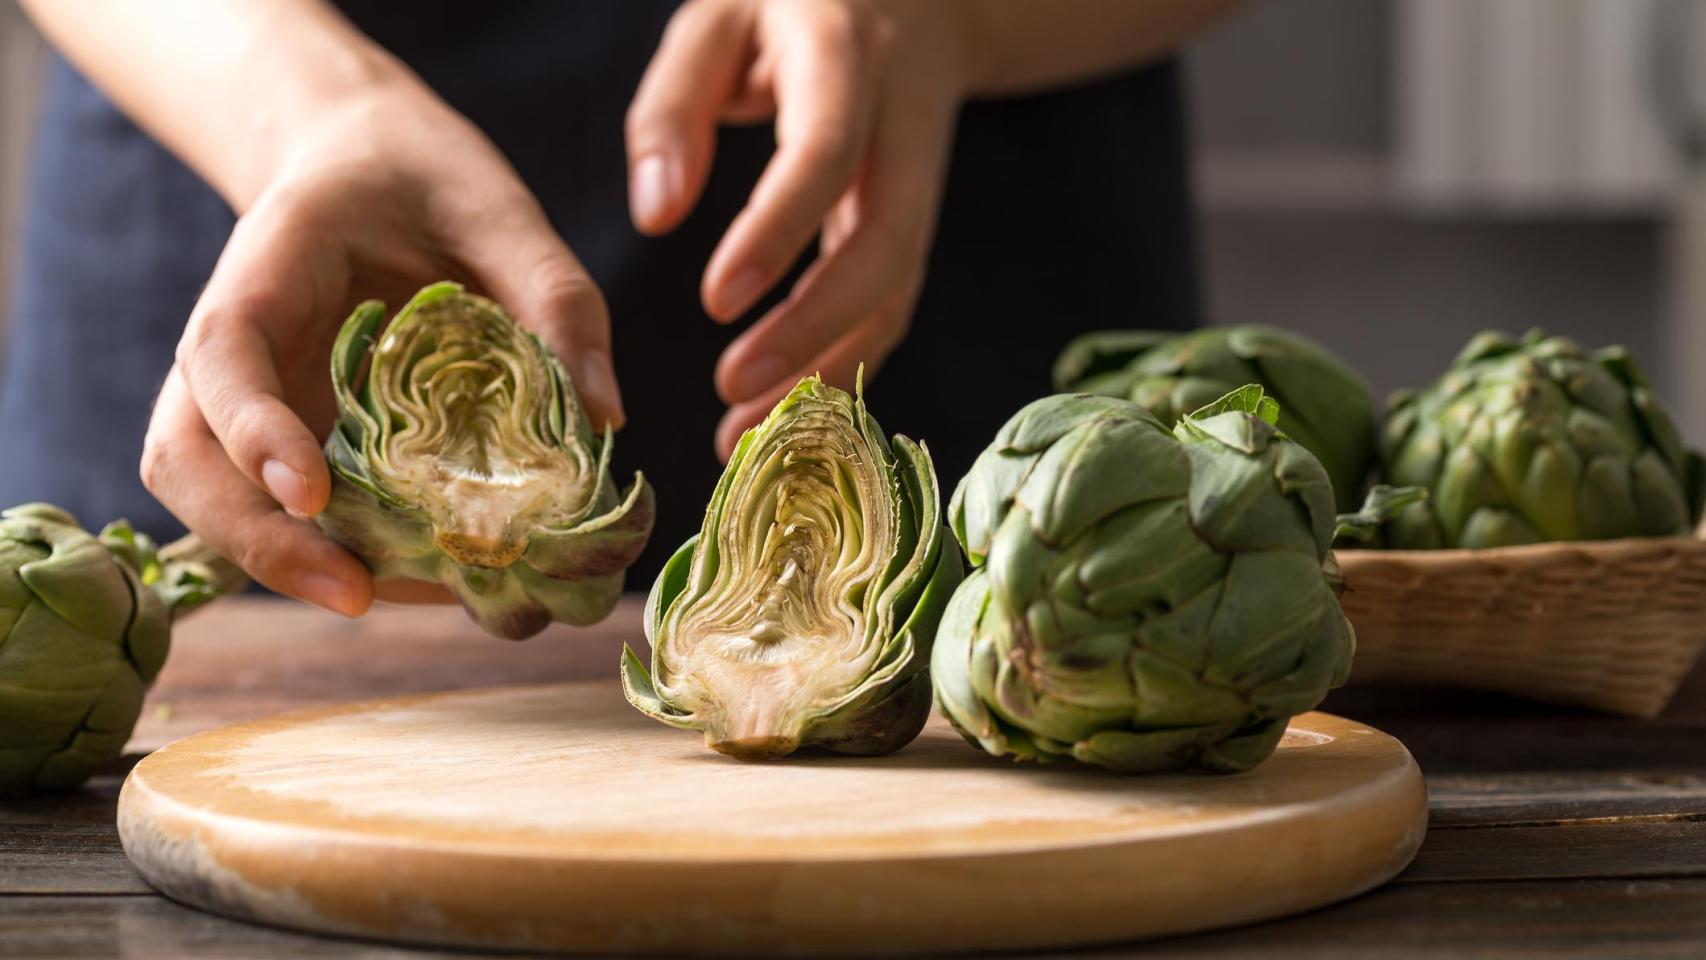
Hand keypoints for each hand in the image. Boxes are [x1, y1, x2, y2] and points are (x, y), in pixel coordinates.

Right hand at [141, 82, 621, 616]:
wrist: (367, 167)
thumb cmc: (425, 181)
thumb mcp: (500, 211)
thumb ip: (553, 297)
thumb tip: (604, 418)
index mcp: (265, 272)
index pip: (222, 356)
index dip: (254, 430)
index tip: (309, 492)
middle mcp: (235, 353)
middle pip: (186, 459)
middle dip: (257, 539)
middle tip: (356, 595)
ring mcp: (249, 406)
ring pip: (218, 502)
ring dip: (294, 566)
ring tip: (415, 598)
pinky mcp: (287, 443)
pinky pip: (286, 515)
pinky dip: (343, 556)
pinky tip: (434, 579)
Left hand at [625, 0, 970, 457]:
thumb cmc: (785, 6)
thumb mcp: (717, 20)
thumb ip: (674, 107)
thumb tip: (654, 217)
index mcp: (846, 58)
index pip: (826, 154)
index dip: (780, 233)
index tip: (717, 303)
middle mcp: (900, 125)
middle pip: (885, 243)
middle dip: (813, 329)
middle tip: (731, 392)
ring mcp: (921, 180)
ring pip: (898, 291)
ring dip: (828, 370)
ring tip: (746, 432)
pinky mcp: (917, 221)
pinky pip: (893, 303)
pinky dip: (843, 363)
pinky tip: (786, 406)